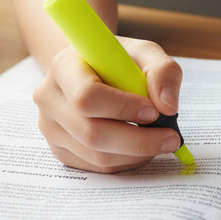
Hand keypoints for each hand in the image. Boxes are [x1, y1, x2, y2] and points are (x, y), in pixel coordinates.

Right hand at [32, 37, 182, 172]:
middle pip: (91, 133)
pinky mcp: (59, 150)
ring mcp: (50, 128)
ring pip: (95, 155)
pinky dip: (125, 161)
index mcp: (63, 66)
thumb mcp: (145, 52)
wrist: (93, 70)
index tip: (154, 112)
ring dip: (136, 154)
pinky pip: (95, 167)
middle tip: (171, 137)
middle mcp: (49, 98)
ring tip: (160, 140)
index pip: (87, 96)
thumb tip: (168, 106)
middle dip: (138, 140)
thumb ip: (162, 71)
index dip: (122, 108)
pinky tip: (141, 147)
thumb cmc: (119, 61)